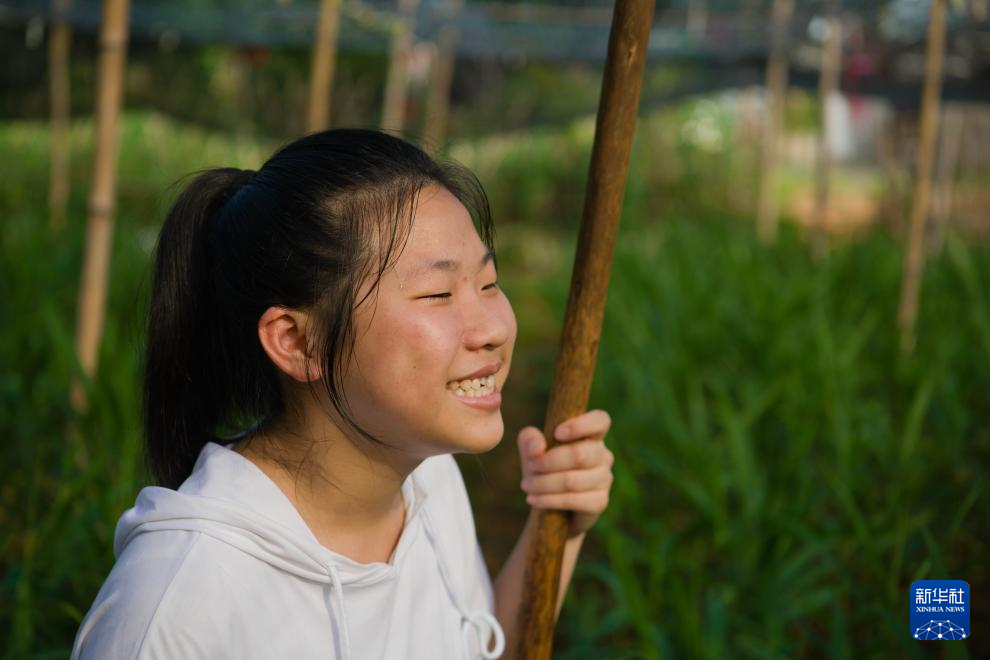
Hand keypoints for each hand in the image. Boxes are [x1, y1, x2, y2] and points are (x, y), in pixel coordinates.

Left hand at [516, 409, 613, 537]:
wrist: (550, 507)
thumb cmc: (544, 470)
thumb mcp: (531, 451)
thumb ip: (530, 440)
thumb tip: (537, 447)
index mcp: (591, 435)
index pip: (600, 421)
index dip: (581, 425)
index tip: (557, 433)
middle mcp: (603, 455)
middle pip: (579, 454)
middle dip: (547, 462)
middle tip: (530, 466)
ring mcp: (604, 479)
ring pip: (571, 480)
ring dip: (542, 484)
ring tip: (526, 485)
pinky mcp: (600, 501)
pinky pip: (572, 500)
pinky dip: (548, 500)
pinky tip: (533, 499)